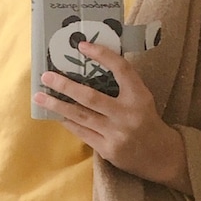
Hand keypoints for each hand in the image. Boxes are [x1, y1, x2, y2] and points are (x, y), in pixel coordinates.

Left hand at [34, 41, 191, 190]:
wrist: (160, 155)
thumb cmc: (146, 120)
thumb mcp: (141, 98)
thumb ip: (121, 85)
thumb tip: (88, 67)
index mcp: (139, 96)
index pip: (121, 69)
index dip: (102, 55)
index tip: (82, 45)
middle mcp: (127, 114)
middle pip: (91, 97)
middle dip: (65, 86)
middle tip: (46, 76)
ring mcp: (116, 134)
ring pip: (81, 116)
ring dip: (58, 105)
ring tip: (40, 97)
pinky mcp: (108, 150)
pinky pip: (82, 133)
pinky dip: (68, 121)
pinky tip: (56, 114)